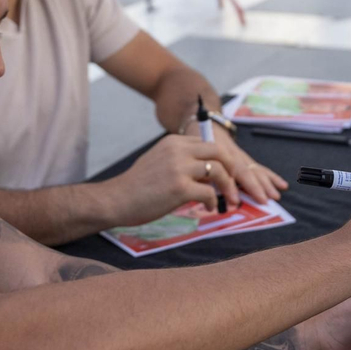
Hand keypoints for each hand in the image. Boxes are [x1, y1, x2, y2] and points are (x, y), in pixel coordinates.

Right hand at [96, 134, 238, 225]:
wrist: (117, 199)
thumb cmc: (137, 186)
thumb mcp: (160, 161)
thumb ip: (182, 161)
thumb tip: (207, 173)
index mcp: (173, 141)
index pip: (207, 143)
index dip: (221, 158)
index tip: (225, 173)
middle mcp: (178, 150)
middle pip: (218, 152)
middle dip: (231, 168)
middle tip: (233, 184)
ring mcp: (179, 168)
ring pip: (217, 171)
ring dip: (227, 187)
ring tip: (228, 199)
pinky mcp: (180, 188)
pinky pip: (209, 192)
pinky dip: (214, 201)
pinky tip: (209, 207)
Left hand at [183, 121, 286, 201]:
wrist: (205, 121)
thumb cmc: (197, 139)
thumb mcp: (194, 152)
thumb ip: (199, 168)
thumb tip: (205, 189)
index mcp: (220, 152)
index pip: (229, 170)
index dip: (233, 186)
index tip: (235, 201)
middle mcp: (233, 154)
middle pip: (247, 170)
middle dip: (257, 186)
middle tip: (265, 200)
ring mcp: (241, 155)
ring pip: (256, 169)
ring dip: (266, 183)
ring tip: (276, 196)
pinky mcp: (245, 157)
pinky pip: (259, 168)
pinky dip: (271, 177)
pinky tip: (282, 185)